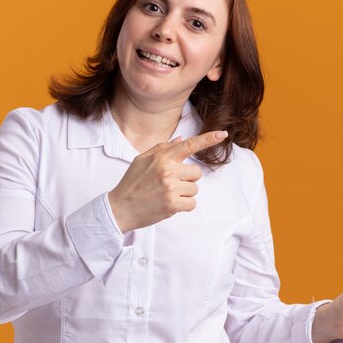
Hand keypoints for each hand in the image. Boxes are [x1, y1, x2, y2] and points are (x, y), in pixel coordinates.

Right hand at [108, 131, 227, 231]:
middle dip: (187, 179)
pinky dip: (184, 206)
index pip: (189, 145)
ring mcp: (171, 188)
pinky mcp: (172, 205)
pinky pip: (192, 203)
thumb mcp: (142, 160)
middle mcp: (168, 171)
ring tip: (166, 195)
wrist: (120, 208)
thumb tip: (182, 140)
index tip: (222, 134)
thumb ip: (162, 149)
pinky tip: (169, 204)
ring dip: (184, 193)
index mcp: (162, 158)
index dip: (207, 139)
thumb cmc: (132, 183)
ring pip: (195, 189)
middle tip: (169, 184)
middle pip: (196, 172)